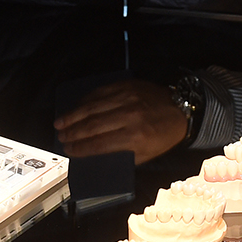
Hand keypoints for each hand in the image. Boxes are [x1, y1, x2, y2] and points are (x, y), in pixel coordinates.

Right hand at [55, 79, 190, 163]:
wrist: (181, 109)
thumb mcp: (146, 154)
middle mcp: (129, 116)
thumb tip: (95, 156)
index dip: (81, 148)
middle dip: (73, 132)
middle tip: (60, 137)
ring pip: (92, 107)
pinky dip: (85, 100)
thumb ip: (121, 156)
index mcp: (135, 137)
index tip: (69, 151)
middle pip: (92, 125)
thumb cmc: (163, 136)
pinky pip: (100, 92)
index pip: (99, 144)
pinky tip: (76, 107)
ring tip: (60, 123)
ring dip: (73, 116)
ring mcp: (127, 98)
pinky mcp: (126, 86)